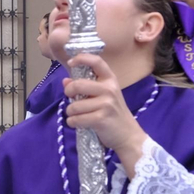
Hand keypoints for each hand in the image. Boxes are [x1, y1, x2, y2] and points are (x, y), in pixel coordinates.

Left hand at [63, 54, 146, 169]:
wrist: (128, 135)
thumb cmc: (113, 114)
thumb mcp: (102, 97)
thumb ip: (85, 87)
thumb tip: (65, 81)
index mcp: (110, 80)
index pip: (96, 61)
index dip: (81, 58)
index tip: (71, 62)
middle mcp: (109, 89)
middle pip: (78, 84)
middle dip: (68, 92)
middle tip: (70, 98)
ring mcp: (106, 104)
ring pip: (74, 105)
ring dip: (71, 112)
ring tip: (77, 115)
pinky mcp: (101, 119)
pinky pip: (76, 119)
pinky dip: (73, 122)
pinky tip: (77, 123)